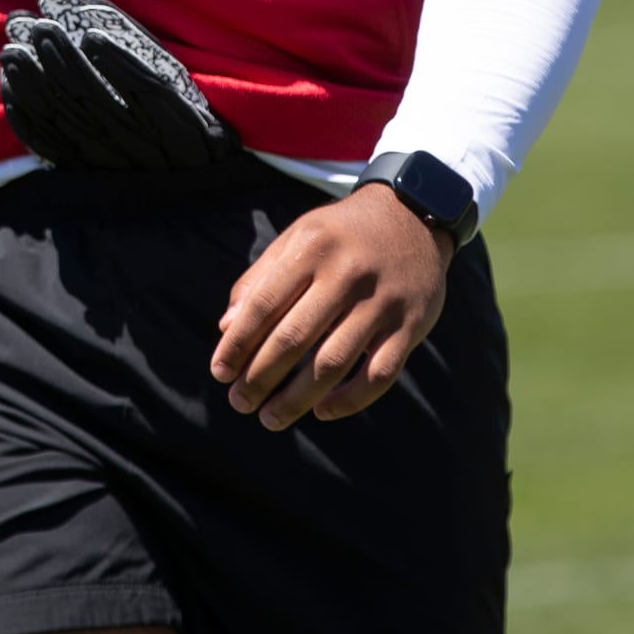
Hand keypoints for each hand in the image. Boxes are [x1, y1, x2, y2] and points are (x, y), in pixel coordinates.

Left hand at [210, 182, 452, 430]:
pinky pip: (379, 374)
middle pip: (294, 339)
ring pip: (333, 363)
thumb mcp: (298, 238)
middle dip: (260, 377)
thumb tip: (227, 329)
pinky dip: (349, 400)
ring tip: (271, 417)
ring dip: (297, 399)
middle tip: (240, 402)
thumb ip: (260, 279)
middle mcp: (346, 274)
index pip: (264, 305)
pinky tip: (322, 410)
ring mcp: (381, 302)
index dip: (237, 344)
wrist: (413, 216)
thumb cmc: (341, 235)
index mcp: (312, 249)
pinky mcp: (411, 325)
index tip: (220, 372)